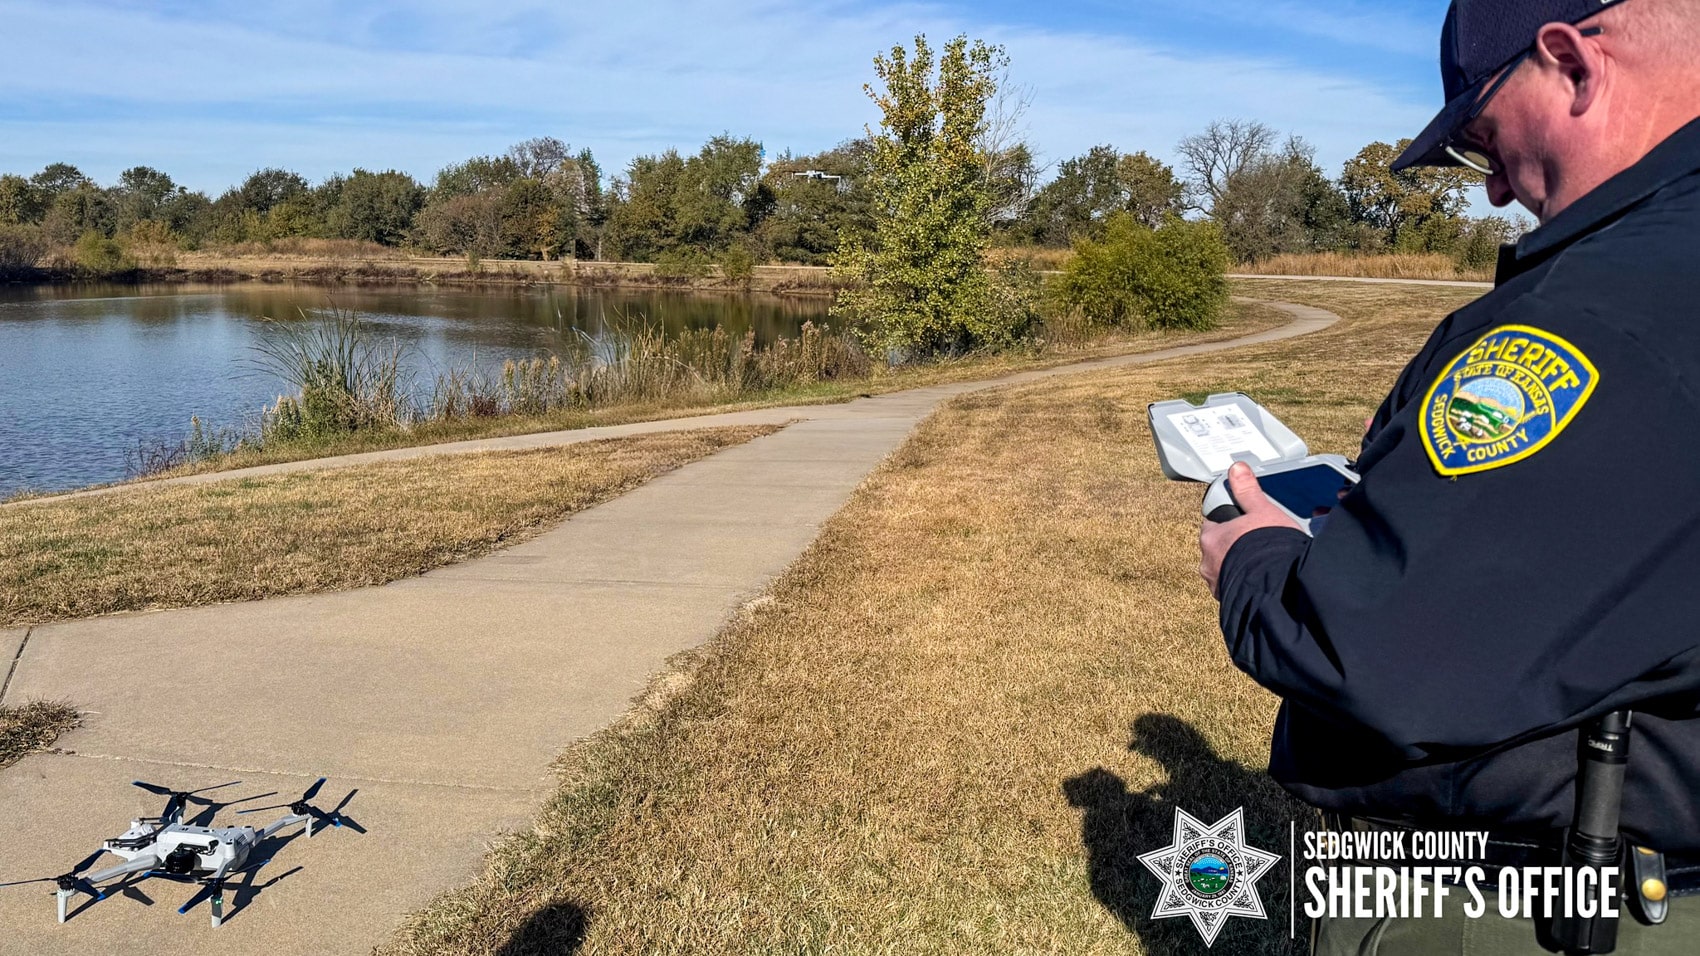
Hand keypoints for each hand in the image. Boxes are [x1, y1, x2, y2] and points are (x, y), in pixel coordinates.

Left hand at [1199, 462, 1304, 597]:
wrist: (1279, 587)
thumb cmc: (1268, 546)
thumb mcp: (1262, 511)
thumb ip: (1248, 491)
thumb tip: (1237, 469)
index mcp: (1211, 537)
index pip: (1214, 523)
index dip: (1230, 521)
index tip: (1244, 522)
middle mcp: (1207, 562)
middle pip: (1220, 547)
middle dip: (1235, 544)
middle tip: (1258, 542)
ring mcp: (1216, 583)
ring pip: (1226, 568)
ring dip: (1239, 565)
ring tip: (1262, 562)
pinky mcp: (1228, 600)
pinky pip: (1235, 587)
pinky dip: (1245, 582)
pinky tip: (1262, 577)